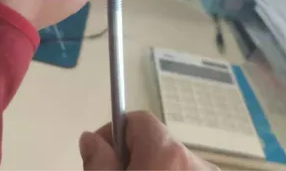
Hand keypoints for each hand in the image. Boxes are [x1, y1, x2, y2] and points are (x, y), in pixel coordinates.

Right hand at [79, 111, 217, 169]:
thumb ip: (98, 161)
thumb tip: (90, 138)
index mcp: (167, 151)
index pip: (138, 119)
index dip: (114, 132)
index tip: (100, 154)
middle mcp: (196, 160)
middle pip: (155, 142)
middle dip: (132, 155)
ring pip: (171, 162)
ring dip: (153, 168)